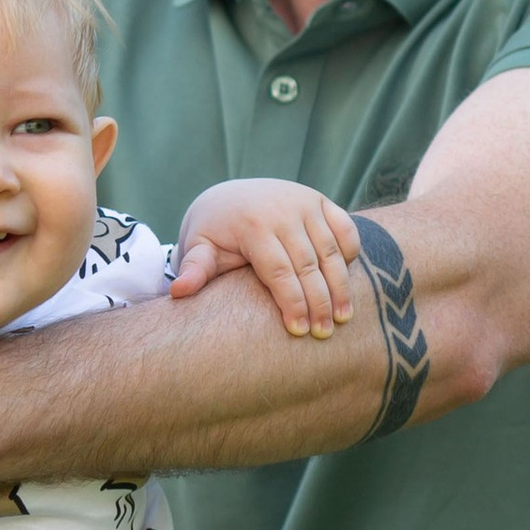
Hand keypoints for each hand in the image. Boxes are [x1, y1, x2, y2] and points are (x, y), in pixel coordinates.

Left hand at [173, 180, 362, 337]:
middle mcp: (283, 209)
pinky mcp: (321, 201)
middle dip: (320, 302)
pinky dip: (350, 253)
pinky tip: (347, 282)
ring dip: (340, 286)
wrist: (229, 195)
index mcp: (254, 224)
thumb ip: (195, 269)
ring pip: (332, 250)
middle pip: (309, 265)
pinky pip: (345, 229)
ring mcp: (306, 202)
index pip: (280, 271)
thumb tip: (179, 292)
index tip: (298, 332)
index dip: (292, 303)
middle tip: (324, 333)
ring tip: (343, 317)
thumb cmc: (214, 232)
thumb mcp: (199, 247)